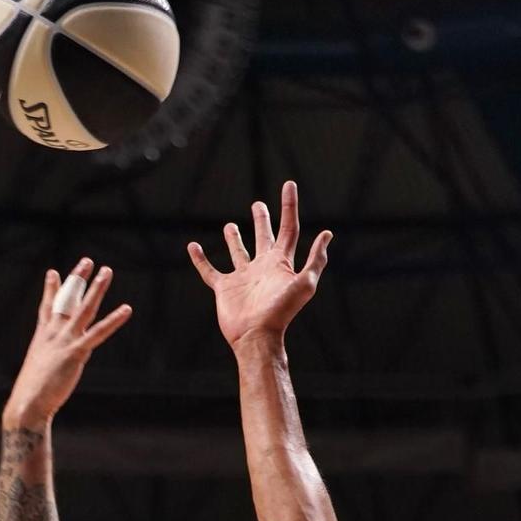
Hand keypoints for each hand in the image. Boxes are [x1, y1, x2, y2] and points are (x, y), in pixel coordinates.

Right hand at [3, 258, 131, 429]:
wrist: (28, 403)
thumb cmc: (32, 394)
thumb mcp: (38, 370)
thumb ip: (49, 360)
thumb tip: (56, 362)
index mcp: (42, 337)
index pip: (47, 307)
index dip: (51, 289)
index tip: (53, 272)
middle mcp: (53, 334)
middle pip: (67, 300)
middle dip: (77, 279)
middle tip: (87, 261)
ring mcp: (65, 341)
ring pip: (83, 309)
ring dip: (96, 289)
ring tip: (106, 271)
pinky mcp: (76, 352)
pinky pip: (99, 333)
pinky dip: (114, 320)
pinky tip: (126, 309)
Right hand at [188, 181, 330, 349]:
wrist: (256, 336)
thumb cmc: (281, 312)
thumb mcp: (305, 284)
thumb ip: (315, 260)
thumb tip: (327, 234)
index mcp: (281, 263)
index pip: (288, 228)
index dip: (289, 205)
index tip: (289, 184)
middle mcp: (262, 267)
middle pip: (263, 238)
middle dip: (261, 220)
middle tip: (258, 204)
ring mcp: (242, 278)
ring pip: (238, 252)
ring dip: (234, 239)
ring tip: (229, 226)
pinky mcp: (225, 288)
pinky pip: (210, 271)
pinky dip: (200, 260)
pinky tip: (193, 247)